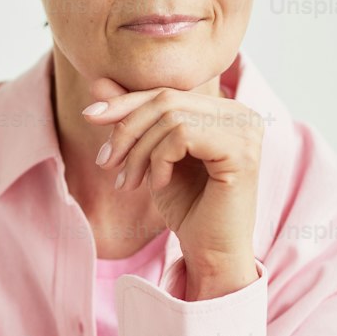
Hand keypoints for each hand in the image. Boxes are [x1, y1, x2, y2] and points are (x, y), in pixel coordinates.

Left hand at [82, 75, 263, 285]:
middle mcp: (242, 114)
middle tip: (106, 164)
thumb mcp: (152, 156)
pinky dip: (159, 160)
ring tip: (128, 183)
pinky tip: (159, 185)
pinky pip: (181, 135)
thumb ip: (134, 118)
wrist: (210, 253)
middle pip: (166, 99)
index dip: (126, 102)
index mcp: (225, 110)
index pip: (168, 92)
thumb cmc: (187, 207)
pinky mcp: (242, 151)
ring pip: (170, 116)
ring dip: (138, 152)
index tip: (91, 118)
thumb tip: (99, 82)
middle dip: (126, 130)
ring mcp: (246, 130)